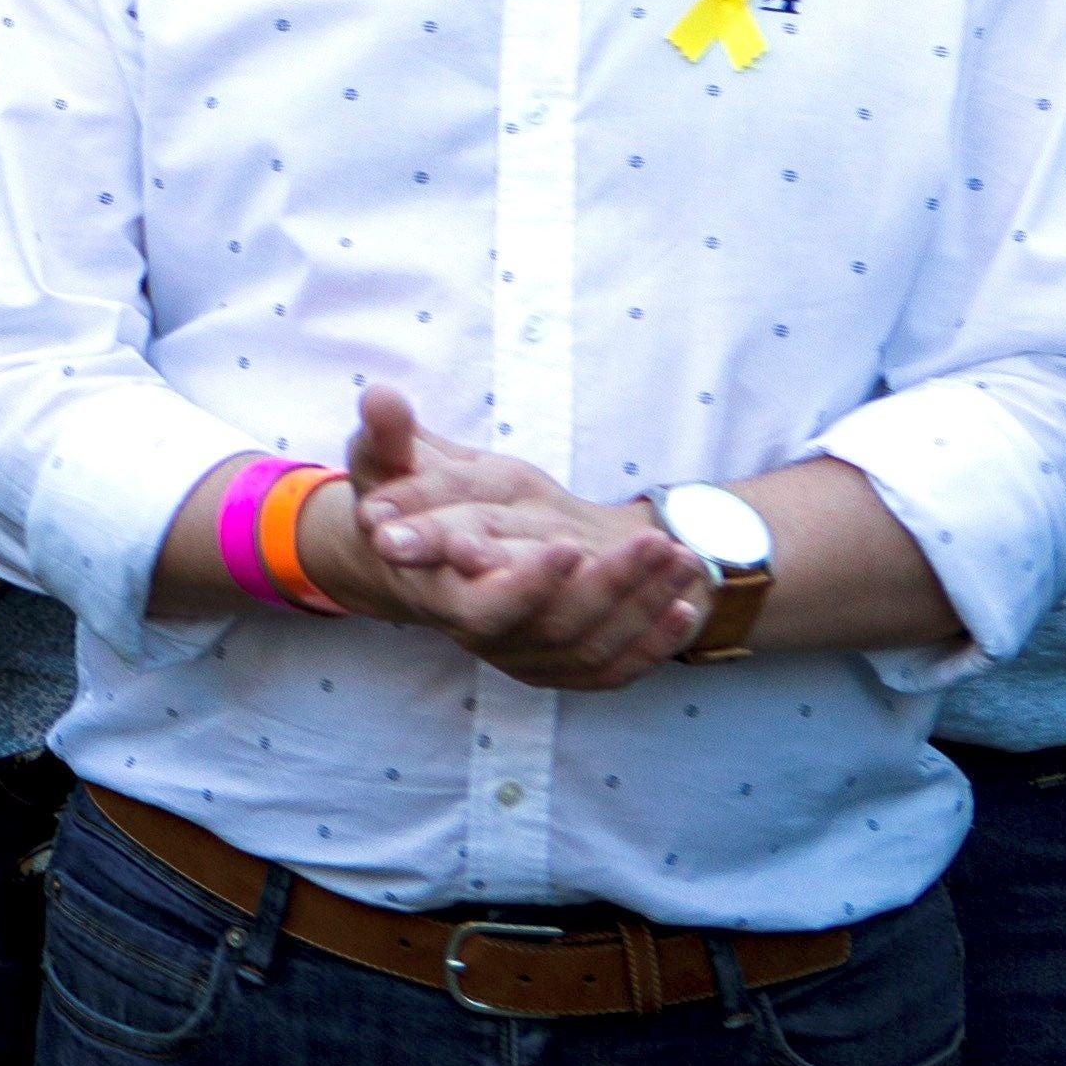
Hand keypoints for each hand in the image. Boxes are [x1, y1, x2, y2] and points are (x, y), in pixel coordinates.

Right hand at [337, 385, 706, 688]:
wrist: (424, 557)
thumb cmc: (406, 506)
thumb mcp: (388, 466)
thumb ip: (387, 436)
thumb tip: (381, 396)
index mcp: (437, 594)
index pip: (483, 609)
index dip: (528, 585)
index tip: (568, 543)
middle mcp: (481, 637)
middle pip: (553, 630)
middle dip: (608, 587)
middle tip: (652, 543)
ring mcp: (522, 657)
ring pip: (592, 650)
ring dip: (642, 607)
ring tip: (680, 556)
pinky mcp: (557, 666)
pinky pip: (613, 669)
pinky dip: (652, 644)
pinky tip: (684, 605)